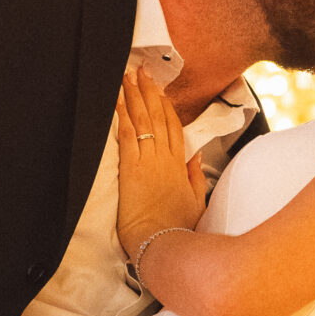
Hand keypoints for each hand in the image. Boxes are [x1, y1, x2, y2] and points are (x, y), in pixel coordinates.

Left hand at [116, 66, 204, 265]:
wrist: (161, 244)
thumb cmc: (177, 230)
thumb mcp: (197, 203)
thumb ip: (196, 177)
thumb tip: (196, 157)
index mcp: (180, 166)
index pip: (174, 128)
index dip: (166, 107)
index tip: (160, 90)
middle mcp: (165, 159)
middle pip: (159, 117)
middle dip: (149, 92)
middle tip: (142, 71)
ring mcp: (149, 162)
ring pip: (143, 120)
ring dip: (135, 96)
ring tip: (128, 76)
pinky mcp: (132, 169)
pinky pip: (128, 135)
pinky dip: (123, 115)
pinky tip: (117, 99)